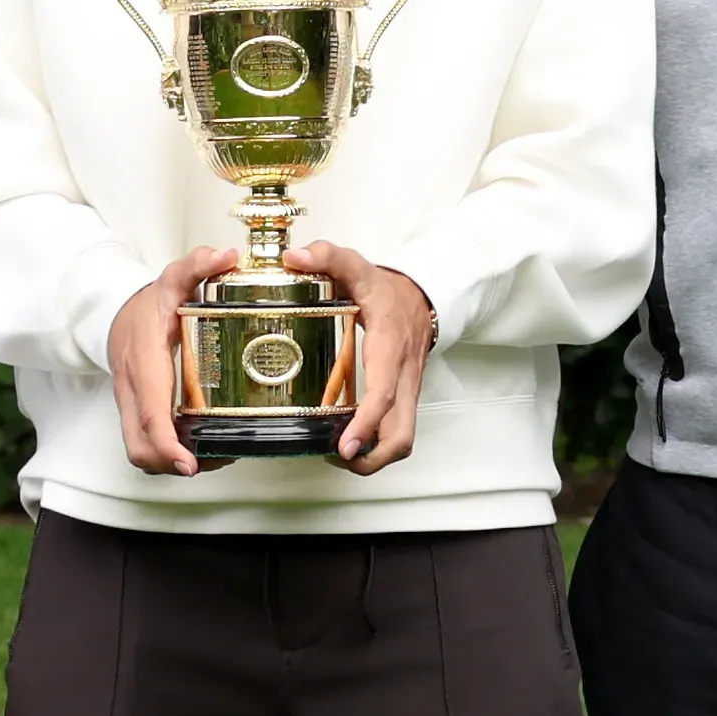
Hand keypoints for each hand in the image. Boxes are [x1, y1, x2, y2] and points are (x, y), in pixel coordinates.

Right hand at [108, 247, 238, 474]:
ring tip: (209, 459)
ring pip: (138, 450)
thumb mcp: (174, 278)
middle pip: (139, 445)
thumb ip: (198, 265)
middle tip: (206, 462)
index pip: (149, 412)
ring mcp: (129, 403)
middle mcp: (131, 389)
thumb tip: (225, 256)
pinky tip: (198, 448)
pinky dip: (166, 454)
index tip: (189, 462)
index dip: (167, 444)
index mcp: (143, 362)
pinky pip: (143, 442)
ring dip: (168, 464)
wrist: (116, 310)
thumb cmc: (149, 302)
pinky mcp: (134, 411)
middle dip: (169, 464)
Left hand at [284, 238, 433, 473]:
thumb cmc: (387, 289)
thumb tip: (295, 258)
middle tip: (337, 458)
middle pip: (401, 434)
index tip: (344, 446)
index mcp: (389, 347)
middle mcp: (403, 375)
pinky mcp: (403, 399)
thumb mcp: (357, 266)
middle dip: (372, 458)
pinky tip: (349, 442)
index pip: (383, 393)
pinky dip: (375, 445)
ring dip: (375, 458)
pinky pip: (396, 431)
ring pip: (403, 439)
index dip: (365, 425)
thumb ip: (327, 257)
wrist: (422, 295)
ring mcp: (406, 391)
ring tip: (339, 456)